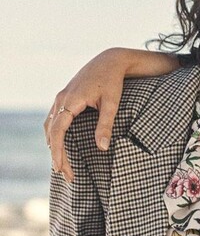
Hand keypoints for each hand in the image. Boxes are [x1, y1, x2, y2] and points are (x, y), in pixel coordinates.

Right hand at [45, 48, 131, 181]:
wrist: (110, 60)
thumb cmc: (113, 81)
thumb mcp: (112, 103)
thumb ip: (106, 125)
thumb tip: (102, 148)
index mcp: (70, 101)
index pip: (57, 132)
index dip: (58, 151)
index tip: (60, 168)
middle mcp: (61, 100)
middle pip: (51, 132)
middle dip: (57, 154)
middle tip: (66, 175)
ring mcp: (61, 98)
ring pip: (50, 126)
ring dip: (54, 145)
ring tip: (62, 165)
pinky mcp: (65, 98)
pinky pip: (54, 119)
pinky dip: (54, 134)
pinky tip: (60, 145)